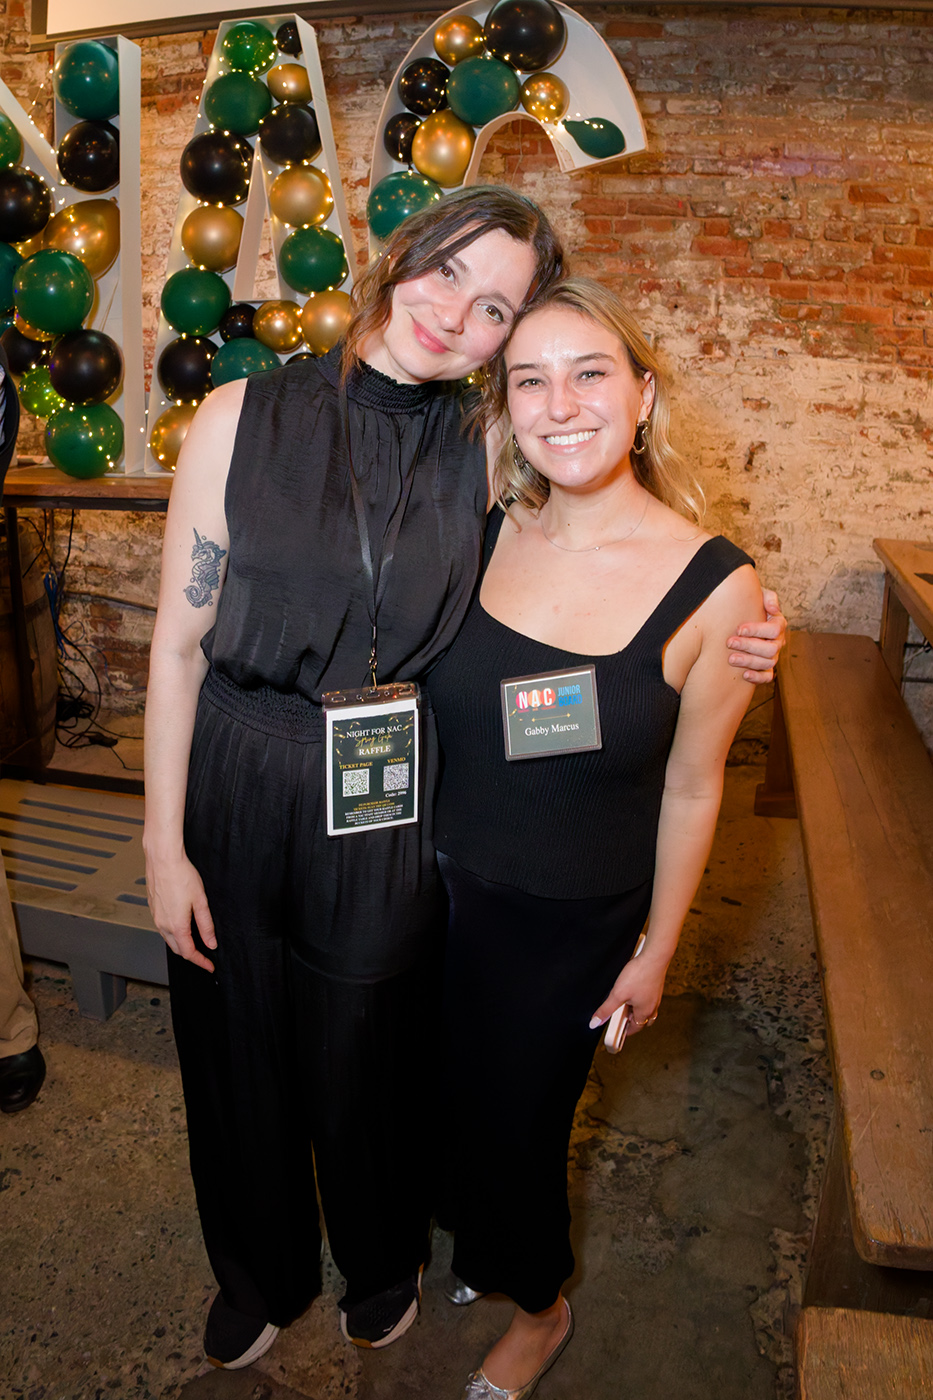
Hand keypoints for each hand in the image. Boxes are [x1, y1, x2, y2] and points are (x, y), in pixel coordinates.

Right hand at [145, 850, 216, 972]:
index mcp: (176, 925)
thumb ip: (206, 925)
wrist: (163, 859)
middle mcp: (163, 924)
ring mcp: (156, 917)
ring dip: (181, 944)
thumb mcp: (200, 901)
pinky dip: (173, 933)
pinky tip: (181, 926)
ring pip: (169, 939)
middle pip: (177, 949)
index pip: (189, 952)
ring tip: (195, 942)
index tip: (209, 965)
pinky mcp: (153, 908)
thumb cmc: (181, 875)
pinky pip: (163, 928)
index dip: (201, 961)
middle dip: (191, 955)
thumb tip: (211, 943)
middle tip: (204, 956)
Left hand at [589, 951, 667, 1037]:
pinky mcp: (656, 985)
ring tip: (626, 1002)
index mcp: (645, 1012)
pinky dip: (641, 998)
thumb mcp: (618, 993)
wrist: (655, 956)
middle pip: (644, 1020)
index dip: (626, 1031)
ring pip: (648, 1008)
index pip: (636, 1028)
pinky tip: (633, 989)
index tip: (618, 1032)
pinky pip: (649, 998)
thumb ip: (606, 1009)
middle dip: (634, 1021)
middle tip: (622, 1018)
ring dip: (637, 1009)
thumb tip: (595, 1023)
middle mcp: (653, 1006)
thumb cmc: (639, 974)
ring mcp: (656, 995)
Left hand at [727, 588, 785, 683]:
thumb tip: (773, 609)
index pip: (774, 629)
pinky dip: (758, 678)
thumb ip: (767, 597)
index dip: (757, 630)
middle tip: (729, 643)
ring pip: (768, 663)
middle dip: (749, 645)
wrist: (737, 617)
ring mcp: (772, 655)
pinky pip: (767, 677)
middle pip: (771, 648)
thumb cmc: (746, 604)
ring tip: (731, 658)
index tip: (738, 629)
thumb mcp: (757, 595)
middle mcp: (778, 641)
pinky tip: (744, 675)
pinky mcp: (765, 668)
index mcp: (778, 624)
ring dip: (749, 661)